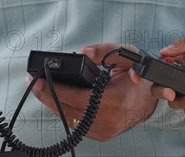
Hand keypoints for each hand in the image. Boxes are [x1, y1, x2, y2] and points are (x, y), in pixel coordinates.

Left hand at [27, 43, 156, 140]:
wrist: (151, 98)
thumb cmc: (138, 77)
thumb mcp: (127, 55)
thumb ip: (106, 51)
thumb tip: (84, 52)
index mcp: (116, 101)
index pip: (77, 98)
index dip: (55, 89)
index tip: (38, 80)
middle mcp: (110, 120)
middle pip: (69, 110)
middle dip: (48, 96)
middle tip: (33, 83)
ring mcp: (105, 130)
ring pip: (70, 118)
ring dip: (54, 104)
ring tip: (41, 89)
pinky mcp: (102, 134)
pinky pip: (77, 123)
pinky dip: (65, 110)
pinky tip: (56, 99)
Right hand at [148, 35, 184, 117]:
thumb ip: (183, 45)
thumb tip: (163, 51)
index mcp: (177, 62)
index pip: (156, 67)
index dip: (145, 72)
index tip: (138, 77)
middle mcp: (179, 79)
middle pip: (159, 88)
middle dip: (161, 92)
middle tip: (171, 93)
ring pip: (173, 103)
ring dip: (181, 102)